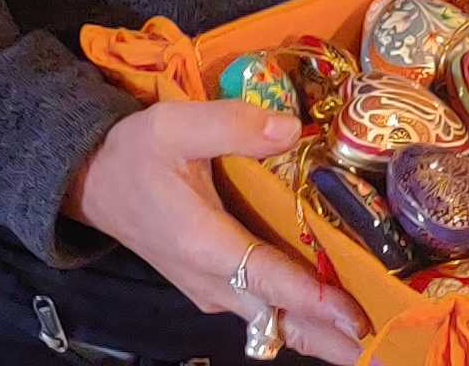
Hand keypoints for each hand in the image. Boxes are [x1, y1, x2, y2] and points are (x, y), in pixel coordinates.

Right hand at [64, 101, 368, 362]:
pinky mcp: (215, 287)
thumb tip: (290, 130)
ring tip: (367, 343)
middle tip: (378, 347)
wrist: (91, 182)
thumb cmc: (133, 154)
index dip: (312, 298)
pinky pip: (264, 313)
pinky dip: (299, 320)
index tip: (353, 316)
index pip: (267, 277)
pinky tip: (335, 320)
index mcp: (203, 243)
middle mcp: (211, 280)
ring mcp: (212, 290)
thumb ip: (231, 124)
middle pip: (279, 317)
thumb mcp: (173, 125)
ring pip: (273, 323)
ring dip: (318, 334)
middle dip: (328, 336)